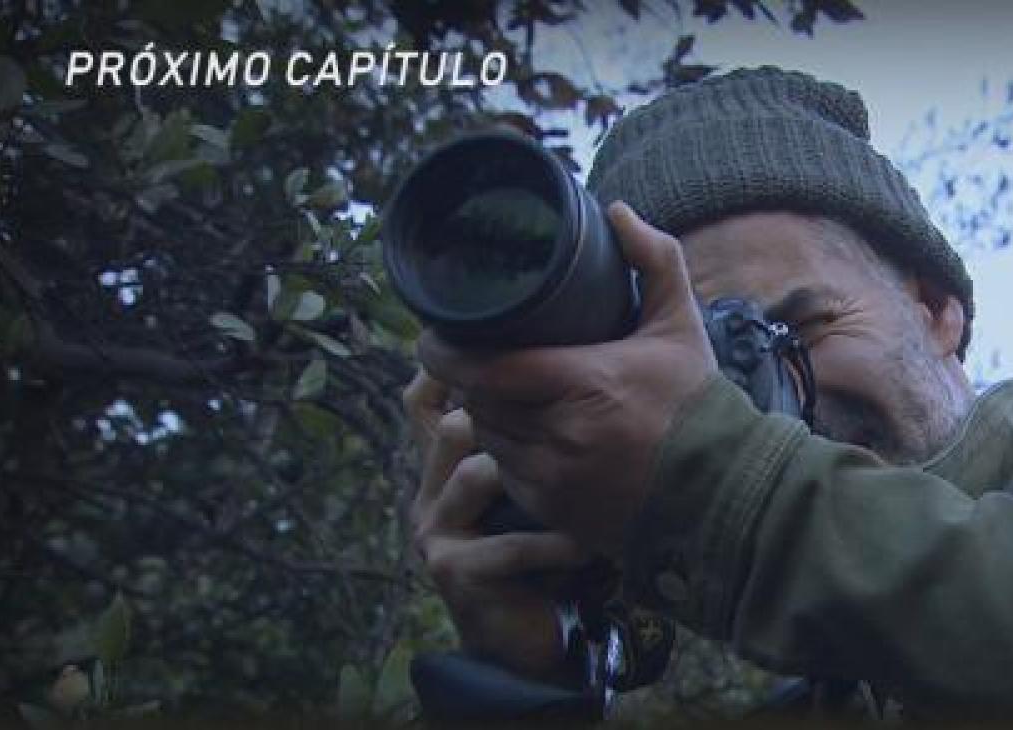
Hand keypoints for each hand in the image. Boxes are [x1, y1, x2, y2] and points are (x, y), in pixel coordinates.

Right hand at [403, 370, 591, 682]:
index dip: (454, 371)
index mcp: (446, 463)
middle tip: (572, 416)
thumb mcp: (537, 487)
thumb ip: (538, 438)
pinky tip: (586, 543)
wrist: (531, 636)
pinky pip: (509, 544)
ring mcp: (437, 531)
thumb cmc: (545, 553)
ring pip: (477, 475)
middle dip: (511, 419)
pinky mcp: (454, 571)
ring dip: (537, 480)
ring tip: (587, 481)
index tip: (514, 352)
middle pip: (452, 426)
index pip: (425, 399)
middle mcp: (431, 490)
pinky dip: (554, 544)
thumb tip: (574, 366)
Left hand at [417, 202, 717, 558]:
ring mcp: (556, 480)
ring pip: (488, 439)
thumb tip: (617, 211)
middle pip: (478, 402)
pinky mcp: (555, 512)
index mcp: (585, 382)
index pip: (484, 369)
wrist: (722, 489)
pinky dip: (508, 453)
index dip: (444, 353)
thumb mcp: (680, 324)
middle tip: (478, 359)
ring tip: (505, 394)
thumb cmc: (696, 403)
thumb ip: (654, 260)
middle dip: (472, 381)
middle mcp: (562, 435)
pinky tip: (529, 435)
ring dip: (487, 416)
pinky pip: (505, 475)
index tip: (434, 336)